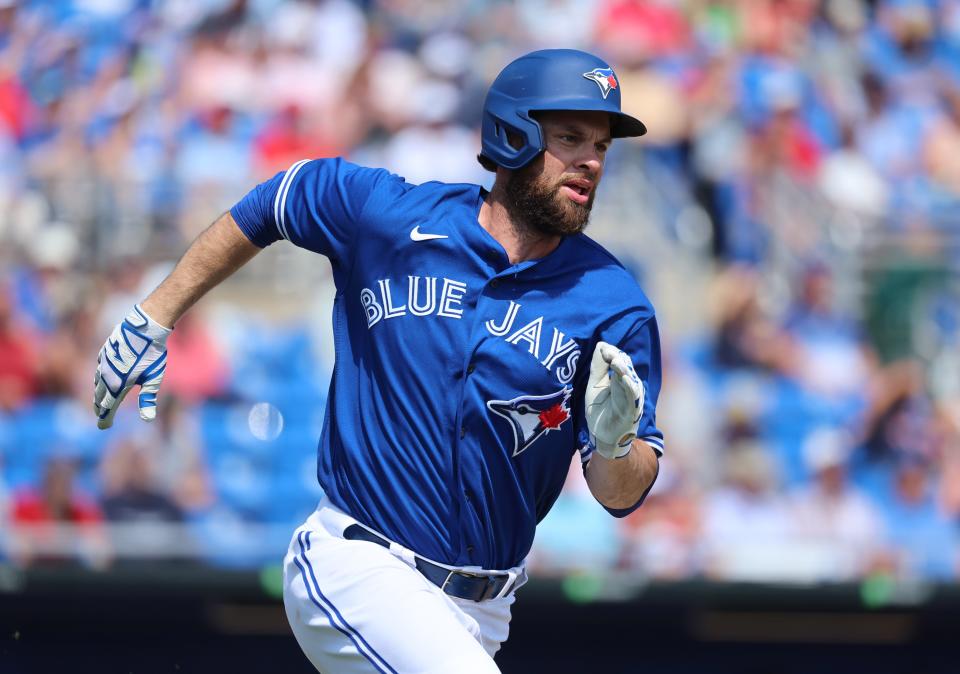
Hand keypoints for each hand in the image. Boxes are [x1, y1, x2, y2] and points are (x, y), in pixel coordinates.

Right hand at [94, 304, 170, 429]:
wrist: (144, 327)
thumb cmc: (152, 354)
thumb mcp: (153, 378)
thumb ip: (148, 399)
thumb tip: (148, 420)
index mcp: (117, 385)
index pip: (108, 407)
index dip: (105, 418)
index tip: (104, 427)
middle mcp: (106, 375)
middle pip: (100, 396)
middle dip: (100, 407)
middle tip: (101, 416)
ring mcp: (103, 362)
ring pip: (97, 382)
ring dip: (98, 393)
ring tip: (100, 400)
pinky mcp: (104, 352)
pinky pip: (99, 368)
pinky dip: (99, 377)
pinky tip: (101, 377)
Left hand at [585, 341, 643, 459]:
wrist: (603, 437)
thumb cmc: (600, 411)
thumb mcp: (595, 386)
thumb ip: (598, 368)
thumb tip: (601, 345)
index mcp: (619, 380)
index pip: (620, 360)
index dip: (612, 353)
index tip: (602, 348)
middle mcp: (628, 387)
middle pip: (626, 368)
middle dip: (618, 358)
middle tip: (608, 351)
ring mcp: (631, 399)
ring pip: (631, 380)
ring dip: (624, 370)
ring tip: (616, 361)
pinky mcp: (632, 411)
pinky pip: (633, 397)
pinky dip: (630, 387)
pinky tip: (625, 379)